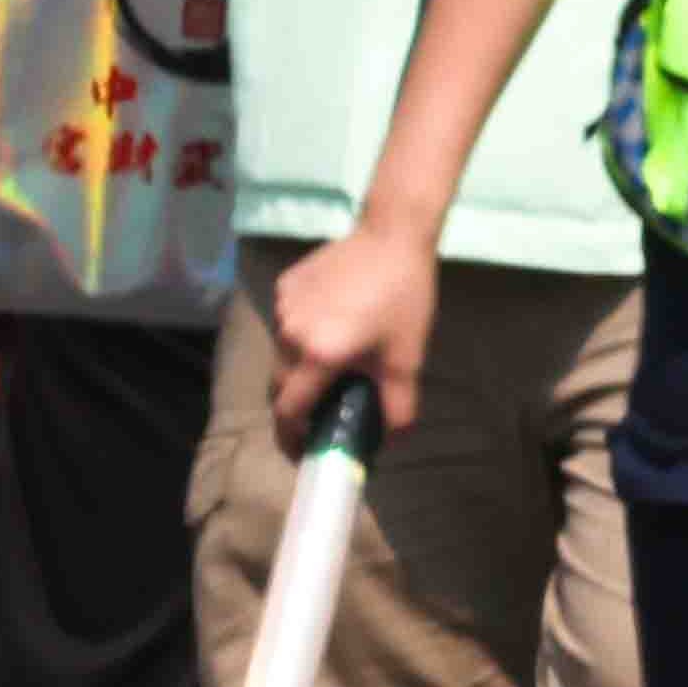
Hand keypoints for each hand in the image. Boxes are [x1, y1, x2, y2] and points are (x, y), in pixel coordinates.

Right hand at [268, 225, 437, 441]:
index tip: (304, 451)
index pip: (288, 412)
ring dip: (300, 367)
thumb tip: (391, 443)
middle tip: (321, 412)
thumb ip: (397, 408)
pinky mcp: (284, 284)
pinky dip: (301, 335)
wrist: (392, 235)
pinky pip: (286, 323)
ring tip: (330, 367)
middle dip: (297, 405)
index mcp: (317, 356)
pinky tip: (330, 326)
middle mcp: (290, 333)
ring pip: (283, 353)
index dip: (292, 438)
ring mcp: (283, 306)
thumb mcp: (407, 359)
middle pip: (281, 385)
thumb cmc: (403, 299)